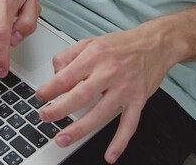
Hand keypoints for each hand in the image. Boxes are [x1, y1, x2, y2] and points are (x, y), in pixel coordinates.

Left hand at [36, 26, 177, 163]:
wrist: (155, 44)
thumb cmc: (120, 45)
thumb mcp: (89, 42)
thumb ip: (67, 56)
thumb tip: (54, 74)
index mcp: (94, 56)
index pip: (66, 76)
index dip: (50, 89)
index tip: (40, 96)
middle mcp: (110, 72)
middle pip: (81, 95)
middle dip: (60, 110)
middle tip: (45, 117)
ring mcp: (125, 88)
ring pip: (101, 113)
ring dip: (80, 129)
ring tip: (62, 139)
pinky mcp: (138, 100)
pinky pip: (129, 124)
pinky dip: (120, 141)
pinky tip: (109, 155)